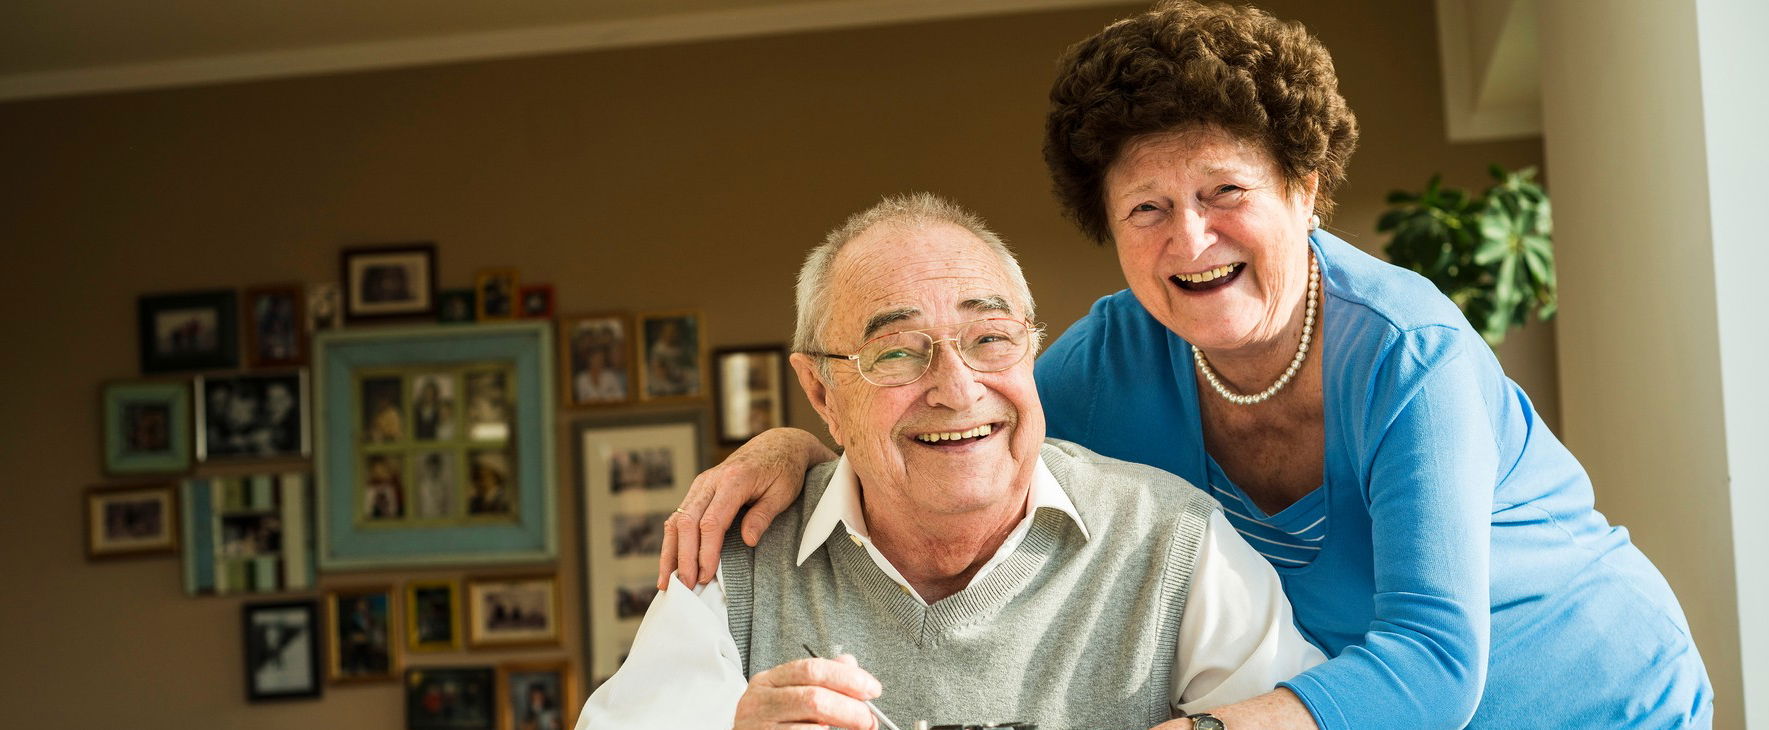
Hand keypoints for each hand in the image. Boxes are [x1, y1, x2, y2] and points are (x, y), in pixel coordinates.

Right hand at [658, 427, 834, 588]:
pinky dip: (672, 542)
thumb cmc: (785, 470)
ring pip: (676, 520)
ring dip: (670, 553)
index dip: (705, 552)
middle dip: (683, 558)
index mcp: (734, 480)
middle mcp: (710, 480)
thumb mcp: (783, 492)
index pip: (712, 522)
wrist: (778, 445)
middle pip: (687, 522)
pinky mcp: (698, 491)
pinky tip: (671, 565)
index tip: (705, 576)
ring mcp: (701, 485)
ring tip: (668, 583)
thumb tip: (748, 541)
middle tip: (685, 588)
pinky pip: (679, 518)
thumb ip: (763, 515)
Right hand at [734, 654, 881, 729]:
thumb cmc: (771, 721)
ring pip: (812, 727)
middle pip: (814, 698)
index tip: (872, 688)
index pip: (812, 669)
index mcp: (768, 680)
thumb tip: (850, 663)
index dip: (847, 678)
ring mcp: (760, 727)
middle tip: (869, 718)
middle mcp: (760, 702)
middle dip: (850, 708)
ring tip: (854, 729)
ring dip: (841, 728)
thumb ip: (819, 678)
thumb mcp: (788, 693)